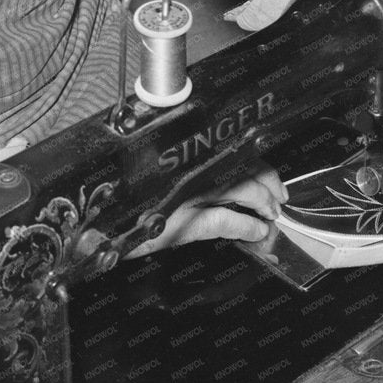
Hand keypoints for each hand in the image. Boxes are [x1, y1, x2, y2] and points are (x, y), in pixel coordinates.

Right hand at [126, 163, 287, 257]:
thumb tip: (222, 180)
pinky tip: (257, 230)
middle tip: (277, 198)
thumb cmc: (128, 205)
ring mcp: (188, 195)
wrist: (105, 229)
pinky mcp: (184, 222)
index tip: (270, 177)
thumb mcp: (160, 183)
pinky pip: (225, 219)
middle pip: (242, 167)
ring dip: (263, 202)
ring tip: (270, 214)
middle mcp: (189, 171)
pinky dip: (247, 225)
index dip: (257, 165)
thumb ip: (186, 175)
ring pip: (241, 188)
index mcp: (184, 159)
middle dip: (268, 182)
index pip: (232, 152)